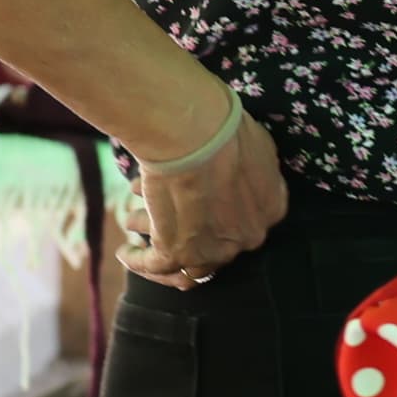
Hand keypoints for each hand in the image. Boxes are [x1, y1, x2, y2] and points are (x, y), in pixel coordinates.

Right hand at [119, 102, 286, 289]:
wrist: (194, 136)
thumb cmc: (223, 130)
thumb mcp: (255, 148)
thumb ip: (251, 171)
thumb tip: (238, 176)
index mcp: (271, 210)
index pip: (245, 224)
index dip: (219, 215)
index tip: (199, 207)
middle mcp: (247, 237)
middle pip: (216, 247)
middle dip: (189, 231)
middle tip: (167, 219)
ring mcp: (215, 250)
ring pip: (184, 261)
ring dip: (157, 239)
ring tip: (133, 220)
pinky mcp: (178, 254)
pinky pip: (154, 265)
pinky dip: (137, 260)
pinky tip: (125, 251)